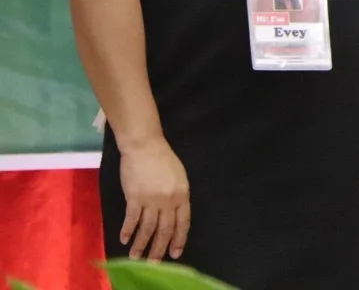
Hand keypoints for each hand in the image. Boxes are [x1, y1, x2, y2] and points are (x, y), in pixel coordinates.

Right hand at [119, 136, 189, 260]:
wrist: (144, 146)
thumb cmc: (163, 159)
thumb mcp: (179, 177)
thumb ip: (177, 196)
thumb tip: (173, 215)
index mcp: (182, 194)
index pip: (183, 222)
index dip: (179, 239)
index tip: (175, 253)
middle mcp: (168, 200)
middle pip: (165, 229)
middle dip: (159, 248)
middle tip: (154, 263)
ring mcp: (151, 199)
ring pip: (147, 228)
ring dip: (141, 245)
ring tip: (136, 258)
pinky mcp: (134, 197)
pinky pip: (132, 219)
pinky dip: (127, 231)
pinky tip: (124, 240)